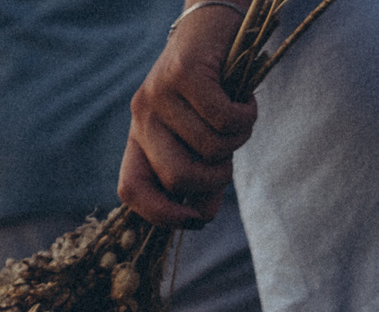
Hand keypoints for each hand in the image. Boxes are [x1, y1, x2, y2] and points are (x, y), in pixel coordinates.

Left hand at [120, 6, 254, 226]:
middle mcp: (142, 117)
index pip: (131, 190)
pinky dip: (246, 118)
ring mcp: (160, 95)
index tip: (195, 218)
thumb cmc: (212, 91)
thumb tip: (202, 216)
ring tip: (239, 120)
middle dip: (214, 179)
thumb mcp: (202, 138)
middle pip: (177, 179)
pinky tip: (246, 104)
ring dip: (237, 141)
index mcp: (140, 138)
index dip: (161, 214)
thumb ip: (201, 176)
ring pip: (209, 148)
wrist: (214, 26)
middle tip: (228, 160)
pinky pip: (224, 119)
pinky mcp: (185, 73)